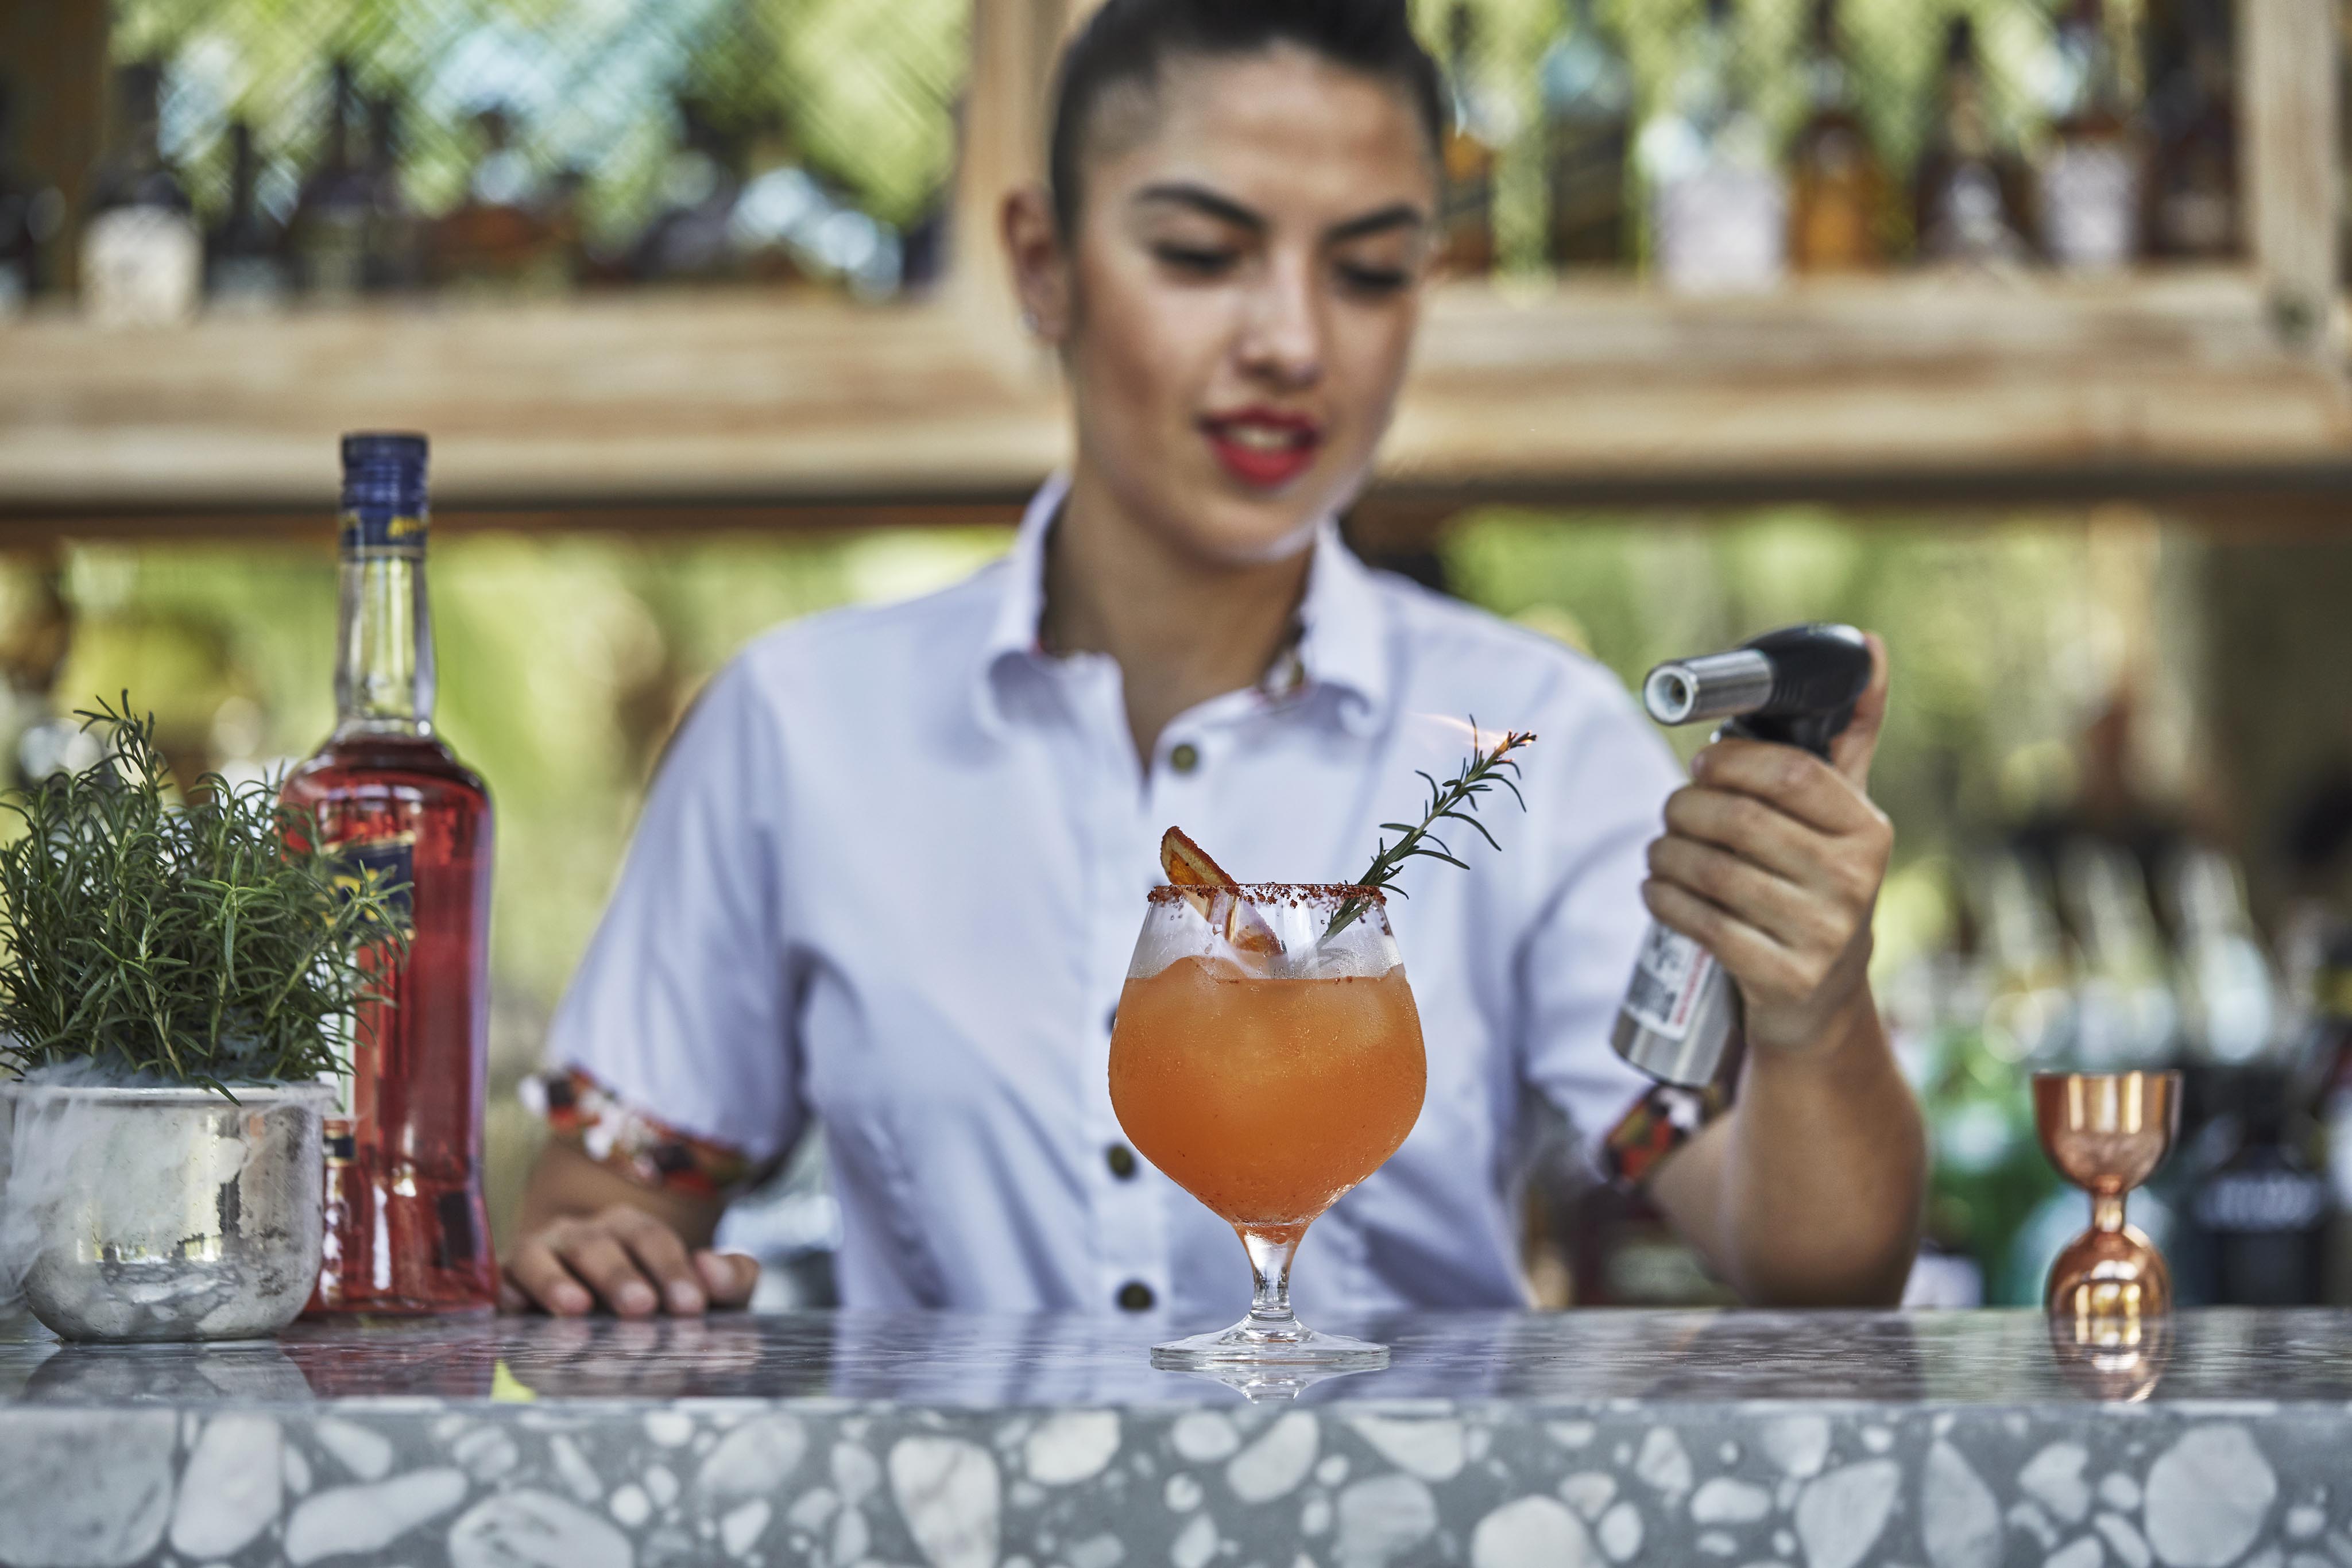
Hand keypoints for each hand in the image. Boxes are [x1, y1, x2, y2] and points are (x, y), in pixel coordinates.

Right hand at [499, 1203, 759, 1317]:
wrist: (591, 1316)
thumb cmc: (659, 1304)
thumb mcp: (703, 1293)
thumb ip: (730, 1281)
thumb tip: (713, 1270)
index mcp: (634, 1230)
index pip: (653, 1240)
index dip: (672, 1270)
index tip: (691, 1306)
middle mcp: (584, 1235)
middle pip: (599, 1245)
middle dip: (620, 1276)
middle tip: (641, 1308)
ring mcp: (539, 1255)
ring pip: (541, 1256)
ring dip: (556, 1281)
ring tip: (576, 1308)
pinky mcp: (506, 1285)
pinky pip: (500, 1282)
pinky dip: (506, 1293)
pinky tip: (514, 1310)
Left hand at [1641, 634, 1892, 1056]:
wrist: (1822, 1001)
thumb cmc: (1820, 883)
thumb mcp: (1843, 814)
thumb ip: (1849, 733)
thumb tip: (1870, 644)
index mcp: (1868, 830)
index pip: (1786, 773)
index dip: (1728, 762)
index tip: (1700, 765)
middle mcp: (1853, 881)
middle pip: (1737, 821)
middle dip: (1684, 808)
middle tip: (1672, 810)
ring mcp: (1820, 934)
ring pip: (1709, 871)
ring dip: (1665, 854)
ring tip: (1661, 850)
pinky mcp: (1783, 978)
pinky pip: (1699, 922)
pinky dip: (1662, 899)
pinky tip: (1657, 889)